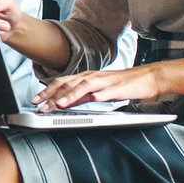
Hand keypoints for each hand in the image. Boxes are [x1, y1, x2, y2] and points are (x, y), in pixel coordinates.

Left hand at [34, 64, 164, 109]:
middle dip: (53, 95)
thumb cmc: (123, 85)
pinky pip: (108, 91)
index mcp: (87, 77)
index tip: (35, 100)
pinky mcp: (120, 88)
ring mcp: (106, 82)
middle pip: (69, 83)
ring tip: (61, 104)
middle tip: (41, 105)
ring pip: (85, 86)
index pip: (62, 82)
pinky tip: (94, 99)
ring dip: (72, 95)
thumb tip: (63, 103)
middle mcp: (93, 77)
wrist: (148, 78)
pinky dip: (100, 95)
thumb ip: (81, 95)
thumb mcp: (97, 91)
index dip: (47, 90)